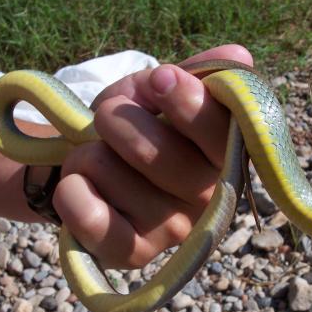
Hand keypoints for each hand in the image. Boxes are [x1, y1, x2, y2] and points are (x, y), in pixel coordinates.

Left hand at [53, 45, 252, 268]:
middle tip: (110, 120)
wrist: (93, 169)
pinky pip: (90, 218)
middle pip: (154, 153)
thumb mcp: (157, 91)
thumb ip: (193, 74)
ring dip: (88, 154)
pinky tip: (82, 189)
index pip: (224, 132)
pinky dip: (72, 191)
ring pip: (107, 172)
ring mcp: (174, 231)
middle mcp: (209, 198)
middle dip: (115, 119)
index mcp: (224, 154)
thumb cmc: (133, 126)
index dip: (189, 103)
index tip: (159, 80)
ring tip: (98, 161)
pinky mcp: (135, 255)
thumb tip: (239, 55)